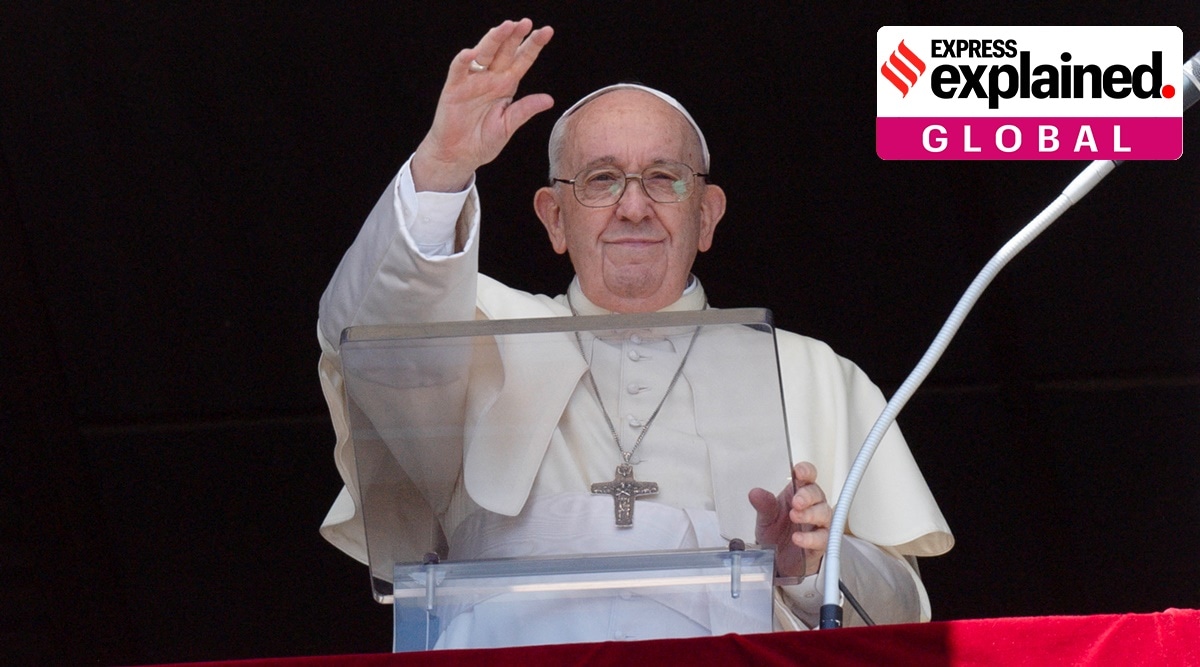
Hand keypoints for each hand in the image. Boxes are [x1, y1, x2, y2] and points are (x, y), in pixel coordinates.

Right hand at [412, 19, 554, 191]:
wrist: (459, 155)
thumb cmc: (483, 141)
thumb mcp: (508, 126)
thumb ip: (525, 110)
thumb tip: (549, 100)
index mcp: (506, 85)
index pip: (522, 60)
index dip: (533, 45)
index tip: (547, 31)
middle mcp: (490, 78)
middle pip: (504, 51)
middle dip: (515, 36)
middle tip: (526, 22)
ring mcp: (472, 81)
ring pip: (484, 53)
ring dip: (494, 40)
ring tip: (506, 27)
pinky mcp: (454, 88)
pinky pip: (459, 70)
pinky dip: (464, 61)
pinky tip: (471, 53)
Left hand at [748, 461, 831, 577]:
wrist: (778, 559)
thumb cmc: (777, 533)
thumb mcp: (766, 517)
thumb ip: (763, 505)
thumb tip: (755, 494)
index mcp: (798, 493)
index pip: (807, 476)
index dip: (806, 471)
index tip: (799, 472)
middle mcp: (811, 506)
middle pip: (817, 493)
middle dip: (807, 496)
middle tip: (796, 501)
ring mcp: (818, 523)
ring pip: (824, 513)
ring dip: (810, 514)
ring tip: (795, 516)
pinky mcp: (821, 542)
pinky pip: (822, 538)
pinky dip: (810, 538)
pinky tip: (798, 538)